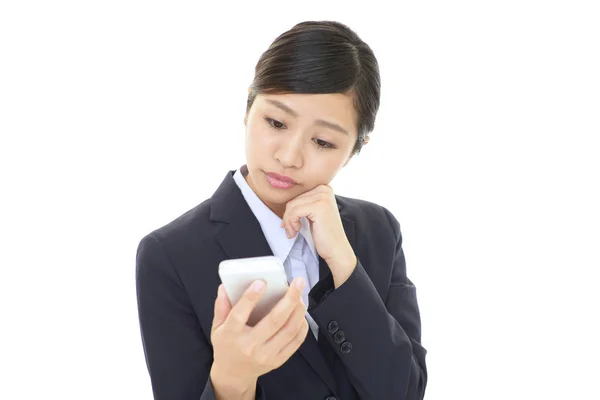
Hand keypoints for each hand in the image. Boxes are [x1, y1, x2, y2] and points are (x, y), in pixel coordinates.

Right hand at [209, 278, 308, 392]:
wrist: (233, 374)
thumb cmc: (226, 345)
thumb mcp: (217, 327)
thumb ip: (221, 306)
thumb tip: (224, 287)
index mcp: (231, 335)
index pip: (240, 314)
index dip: (251, 298)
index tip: (261, 282)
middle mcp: (250, 346)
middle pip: (274, 320)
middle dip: (289, 299)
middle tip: (298, 283)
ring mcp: (266, 355)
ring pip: (289, 330)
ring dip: (299, 310)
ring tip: (301, 295)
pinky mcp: (278, 360)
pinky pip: (296, 341)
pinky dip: (301, 325)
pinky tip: (301, 313)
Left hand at [280, 184, 356, 285]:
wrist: (337, 249)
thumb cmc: (324, 234)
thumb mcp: (312, 214)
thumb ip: (302, 204)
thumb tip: (282, 203)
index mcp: (323, 188)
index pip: (297, 195)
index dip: (291, 211)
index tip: (291, 223)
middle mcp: (324, 189)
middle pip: (293, 199)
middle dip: (288, 217)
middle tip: (291, 230)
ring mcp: (323, 197)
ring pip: (292, 205)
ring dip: (288, 221)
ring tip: (293, 231)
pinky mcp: (319, 207)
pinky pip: (294, 212)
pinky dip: (291, 223)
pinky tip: (297, 230)